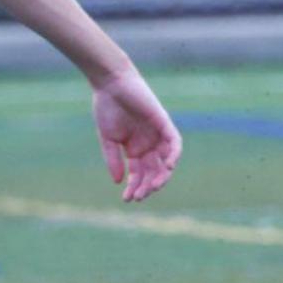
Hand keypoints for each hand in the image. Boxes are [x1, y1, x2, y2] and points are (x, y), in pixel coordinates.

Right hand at [93, 66, 181, 202]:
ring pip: (166, 160)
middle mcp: (148, 143)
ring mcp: (157, 134)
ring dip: (162, 175)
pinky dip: (174, 155)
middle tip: (140, 197)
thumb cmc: (107, 107)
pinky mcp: (163, 122)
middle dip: (148, 185)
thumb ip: (113, 160)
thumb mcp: (108, 139)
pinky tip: (168, 168)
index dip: (135, 187)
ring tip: (153, 187)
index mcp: (134, 148)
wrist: (111, 83)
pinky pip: (175, 142)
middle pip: (153, 170)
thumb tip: (118, 182)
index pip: (139, 173)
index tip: (127, 199)